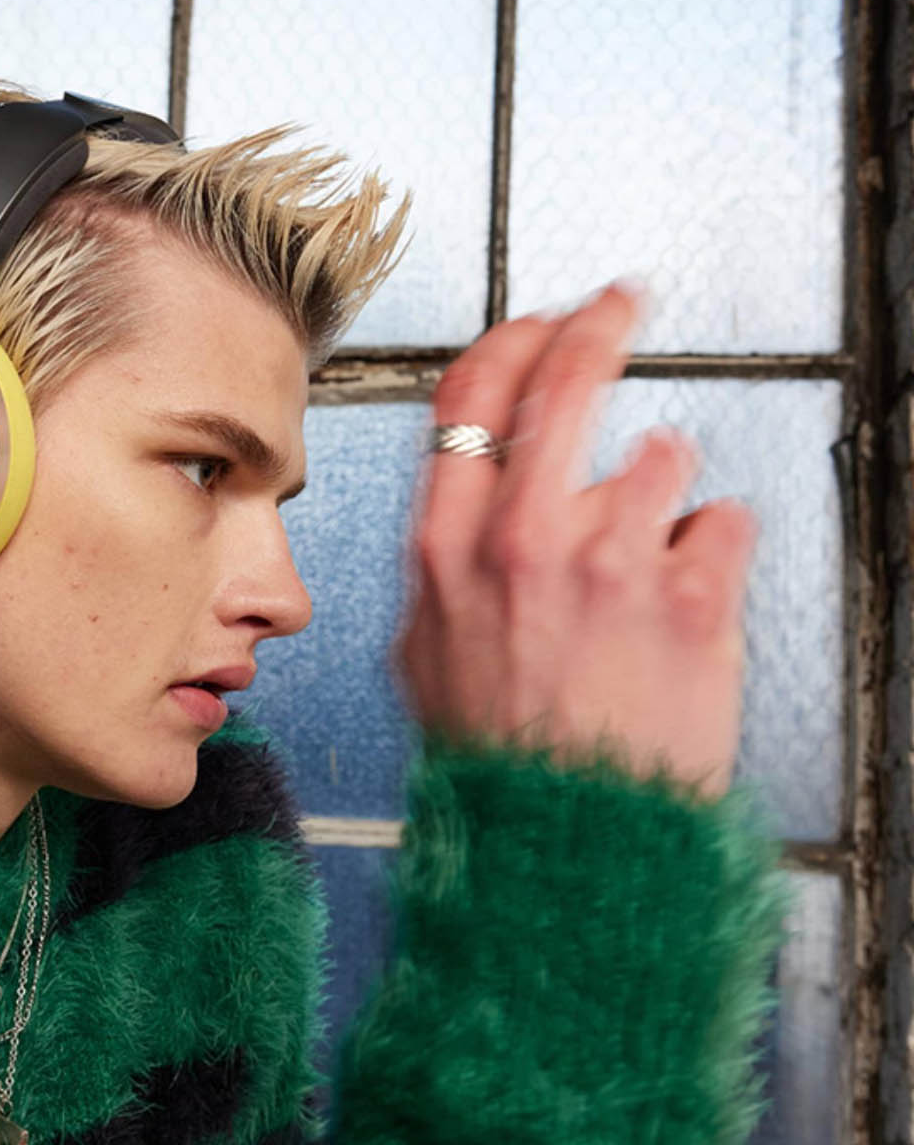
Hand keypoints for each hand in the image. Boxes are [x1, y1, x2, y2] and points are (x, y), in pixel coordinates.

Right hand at [392, 281, 758, 799]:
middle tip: (619, 304)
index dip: (510, 341)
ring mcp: (613, 561)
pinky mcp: (695, 595)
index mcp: (447, 550)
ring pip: (659, 458)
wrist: (571, 840)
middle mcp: (524, 539)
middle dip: (597, 323)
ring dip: (660, 496)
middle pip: (564, 380)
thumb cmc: (500, 757)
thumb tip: (470, 509)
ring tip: (646, 569)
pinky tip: (681, 606)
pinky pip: (721, 521)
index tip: (535, 324)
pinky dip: (709, 553)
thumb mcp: (424, 653)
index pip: (470, 399)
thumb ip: (445, 566)